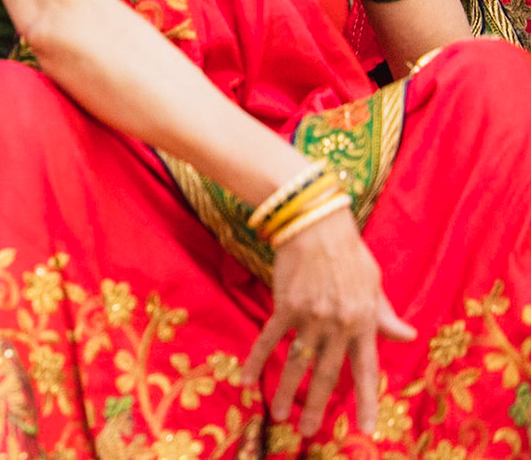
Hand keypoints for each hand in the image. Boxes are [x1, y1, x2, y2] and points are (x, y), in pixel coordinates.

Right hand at [242, 211, 413, 435]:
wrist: (315, 223)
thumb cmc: (349, 251)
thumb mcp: (374, 283)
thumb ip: (384, 314)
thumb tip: (408, 337)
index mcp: (363, 322)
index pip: (365, 370)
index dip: (365, 401)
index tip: (364, 429)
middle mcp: (337, 325)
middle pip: (326, 374)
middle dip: (317, 406)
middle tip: (309, 433)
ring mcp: (310, 317)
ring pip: (297, 363)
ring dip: (287, 392)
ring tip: (280, 416)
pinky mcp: (285, 306)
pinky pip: (269, 339)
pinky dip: (257, 360)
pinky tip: (248, 380)